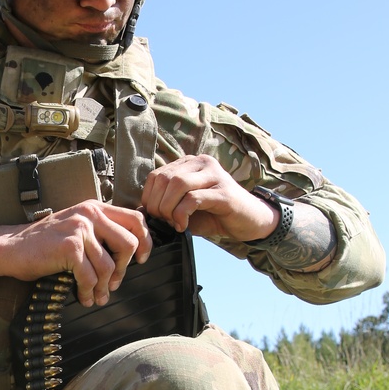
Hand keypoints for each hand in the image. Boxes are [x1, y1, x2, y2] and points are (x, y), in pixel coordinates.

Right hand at [0, 201, 151, 307]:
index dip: (145, 241)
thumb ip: (98, 232)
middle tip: (115, 283)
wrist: (11, 249)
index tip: (142, 259)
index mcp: (94, 207)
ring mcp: (79, 229)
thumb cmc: (43, 244)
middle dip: (124, 269)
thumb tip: (128, 254)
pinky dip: (88, 291)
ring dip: (104, 286)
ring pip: (108, 265)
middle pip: (128, 243)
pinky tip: (83, 297)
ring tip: (97, 296)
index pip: (135, 219)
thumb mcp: (75, 228)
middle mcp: (89, 214)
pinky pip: (89, 276)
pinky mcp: (69, 247)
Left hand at [140, 156, 278, 241]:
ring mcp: (215, 175)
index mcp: (190, 164)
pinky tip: (183, 226)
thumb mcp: (185, 207)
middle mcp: (202, 163)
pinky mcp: (224, 192)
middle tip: (164, 221)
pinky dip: (182, 214)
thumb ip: (166, 203)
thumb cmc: (214, 215)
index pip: (157, 175)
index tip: (155, 216)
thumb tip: (140, 211)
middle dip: (157, 204)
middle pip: (165, 178)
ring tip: (173, 223)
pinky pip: (193, 198)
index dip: (149, 197)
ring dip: (168, 208)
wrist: (248, 222)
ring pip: (177, 184)